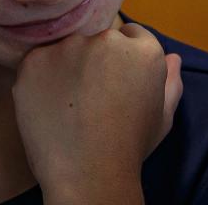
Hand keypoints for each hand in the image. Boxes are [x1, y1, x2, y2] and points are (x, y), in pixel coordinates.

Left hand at [12, 23, 182, 202]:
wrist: (86, 173)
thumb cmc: (130, 148)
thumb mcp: (162, 118)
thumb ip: (171, 82)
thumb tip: (173, 58)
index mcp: (143, 50)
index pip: (131, 35)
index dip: (123, 59)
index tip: (115, 79)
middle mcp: (105, 39)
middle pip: (97, 39)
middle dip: (94, 58)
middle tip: (91, 94)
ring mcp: (66, 48)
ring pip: (65, 47)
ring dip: (66, 64)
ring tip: (68, 102)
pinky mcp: (34, 59)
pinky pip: (38, 61)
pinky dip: (41, 76)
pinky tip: (48, 102)